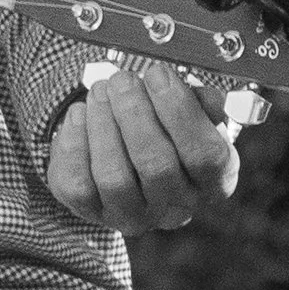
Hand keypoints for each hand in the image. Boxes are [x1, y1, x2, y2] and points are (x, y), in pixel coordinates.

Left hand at [45, 61, 240, 235]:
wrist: (130, 163)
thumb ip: (202, 103)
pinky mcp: (93, 213)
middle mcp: (177, 207)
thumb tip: (205, 96)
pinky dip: (74, 144)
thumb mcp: (194, 115)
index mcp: (214, 181)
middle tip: (122, 80)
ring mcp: (134, 216)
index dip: (180, 111)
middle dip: (134, 114)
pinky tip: (79, 114)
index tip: (158, 74)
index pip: (206, 155)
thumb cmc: (169, 132)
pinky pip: (78, 186)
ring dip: (103, 127)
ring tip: (100, 92)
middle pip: (157, 166)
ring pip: (114, 178)